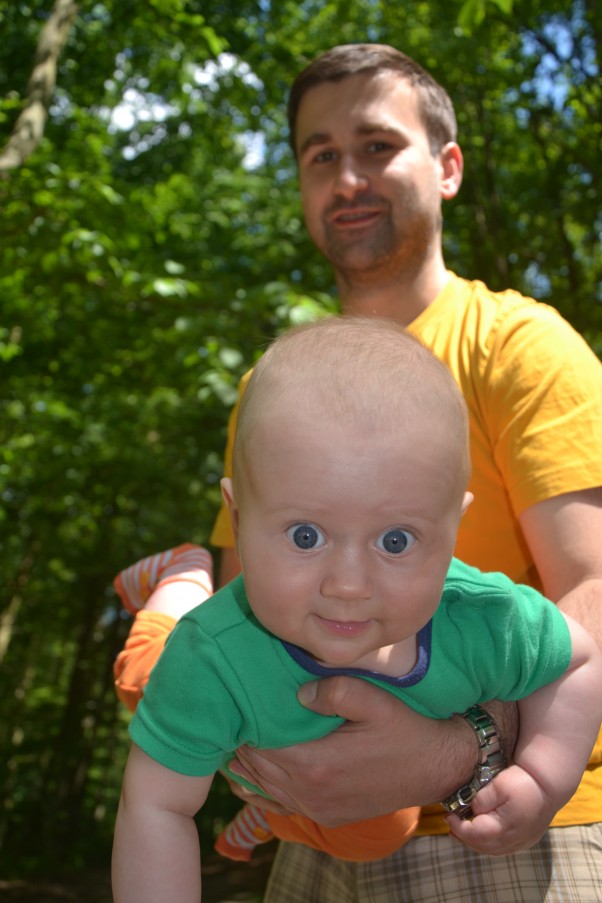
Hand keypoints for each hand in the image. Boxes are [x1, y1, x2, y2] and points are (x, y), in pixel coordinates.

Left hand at [230, 676, 478, 825]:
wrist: (438, 769)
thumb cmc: (406, 731)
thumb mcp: (376, 701)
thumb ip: (334, 691)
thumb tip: (298, 692)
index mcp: (316, 764)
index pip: (259, 747)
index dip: (244, 725)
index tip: (238, 702)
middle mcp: (311, 793)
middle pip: (256, 769)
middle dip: (242, 742)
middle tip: (233, 714)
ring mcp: (318, 809)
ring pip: (264, 789)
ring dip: (249, 765)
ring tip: (238, 736)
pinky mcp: (327, 815)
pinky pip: (281, 805)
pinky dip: (262, 789)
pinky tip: (251, 774)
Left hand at [446, 765, 554, 854]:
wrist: (548, 783)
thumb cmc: (522, 782)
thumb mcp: (498, 785)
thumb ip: (482, 800)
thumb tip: (472, 811)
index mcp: (505, 827)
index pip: (475, 835)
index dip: (459, 827)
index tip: (448, 816)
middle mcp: (514, 840)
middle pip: (483, 846)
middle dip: (464, 838)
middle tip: (450, 825)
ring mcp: (522, 842)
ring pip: (493, 850)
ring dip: (475, 843)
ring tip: (460, 832)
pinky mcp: (526, 840)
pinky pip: (503, 848)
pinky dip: (488, 843)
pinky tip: (481, 834)